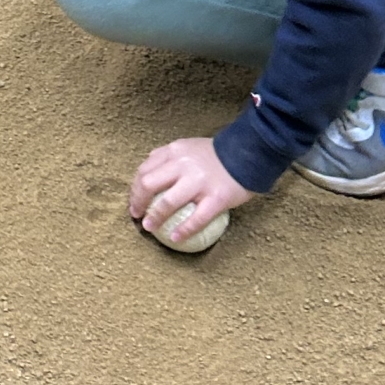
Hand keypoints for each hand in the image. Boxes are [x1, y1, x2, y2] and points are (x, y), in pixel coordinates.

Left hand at [129, 137, 253, 247]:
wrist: (250, 152)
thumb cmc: (217, 153)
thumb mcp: (188, 146)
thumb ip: (170, 156)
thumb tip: (150, 168)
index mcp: (174, 151)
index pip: (145, 169)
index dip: (134, 187)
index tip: (134, 200)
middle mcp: (183, 165)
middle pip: (149, 184)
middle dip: (137, 202)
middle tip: (137, 214)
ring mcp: (199, 182)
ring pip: (168, 202)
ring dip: (155, 217)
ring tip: (149, 228)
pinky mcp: (216, 198)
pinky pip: (196, 218)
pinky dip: (183, 230)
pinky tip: (175, 238)